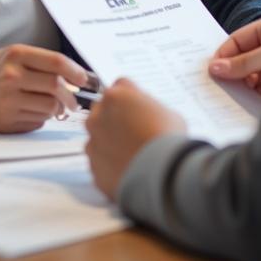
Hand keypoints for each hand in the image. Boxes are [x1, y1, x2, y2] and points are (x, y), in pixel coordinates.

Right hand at [0, 45, 87, 132]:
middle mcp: (12, 76)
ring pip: (49, 107)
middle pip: (56, 87)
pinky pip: (36, 122)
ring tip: (55, 108)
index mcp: (16, 55)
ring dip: (58, 109)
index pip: (56, 62)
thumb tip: (73, 78)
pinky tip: (34, 113)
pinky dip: (41, 119)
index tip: (85, 79)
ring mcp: (8, 100)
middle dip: (71, 96)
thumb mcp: (10, 56)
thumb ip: (39, 63)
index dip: (76, 71)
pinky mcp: (5, 121)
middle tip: (74, 101)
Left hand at [85, 78, 186, 199]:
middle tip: (135, 130)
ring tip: (132, 152)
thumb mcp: (166, 111)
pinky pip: (100, 162)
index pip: (119, 86)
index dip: (131, 97)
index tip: (138, 107)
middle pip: (103, 110)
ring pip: (98, 137)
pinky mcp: (94, 167)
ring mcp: (93, 143)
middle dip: (115, 117)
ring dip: (109, 142)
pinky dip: (110, 164)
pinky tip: (128, 168)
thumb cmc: (167, 138)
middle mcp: (98, 117)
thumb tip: (145, 112)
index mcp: (115, 96)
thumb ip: (147, 106)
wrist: (162, 175)